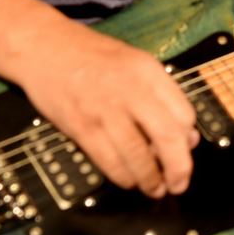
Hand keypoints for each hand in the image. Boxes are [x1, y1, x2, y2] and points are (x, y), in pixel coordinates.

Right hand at [10, 21, 199, 198]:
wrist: (44, 46)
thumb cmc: (91, 55)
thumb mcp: (134, 62)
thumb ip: (160, 94)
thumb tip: (185, 133)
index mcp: (148, 71)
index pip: (183, 112)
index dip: (188, 137)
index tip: (186, 149)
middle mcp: (130, 89)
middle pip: (167, 136)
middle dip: (178, 167)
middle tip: (179, 182)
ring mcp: (104, 109)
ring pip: (138, 155)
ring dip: (150, 179)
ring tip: (155, 188)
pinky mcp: (81, 126)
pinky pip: (109, 161)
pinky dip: (123, 177)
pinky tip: (129, 181)